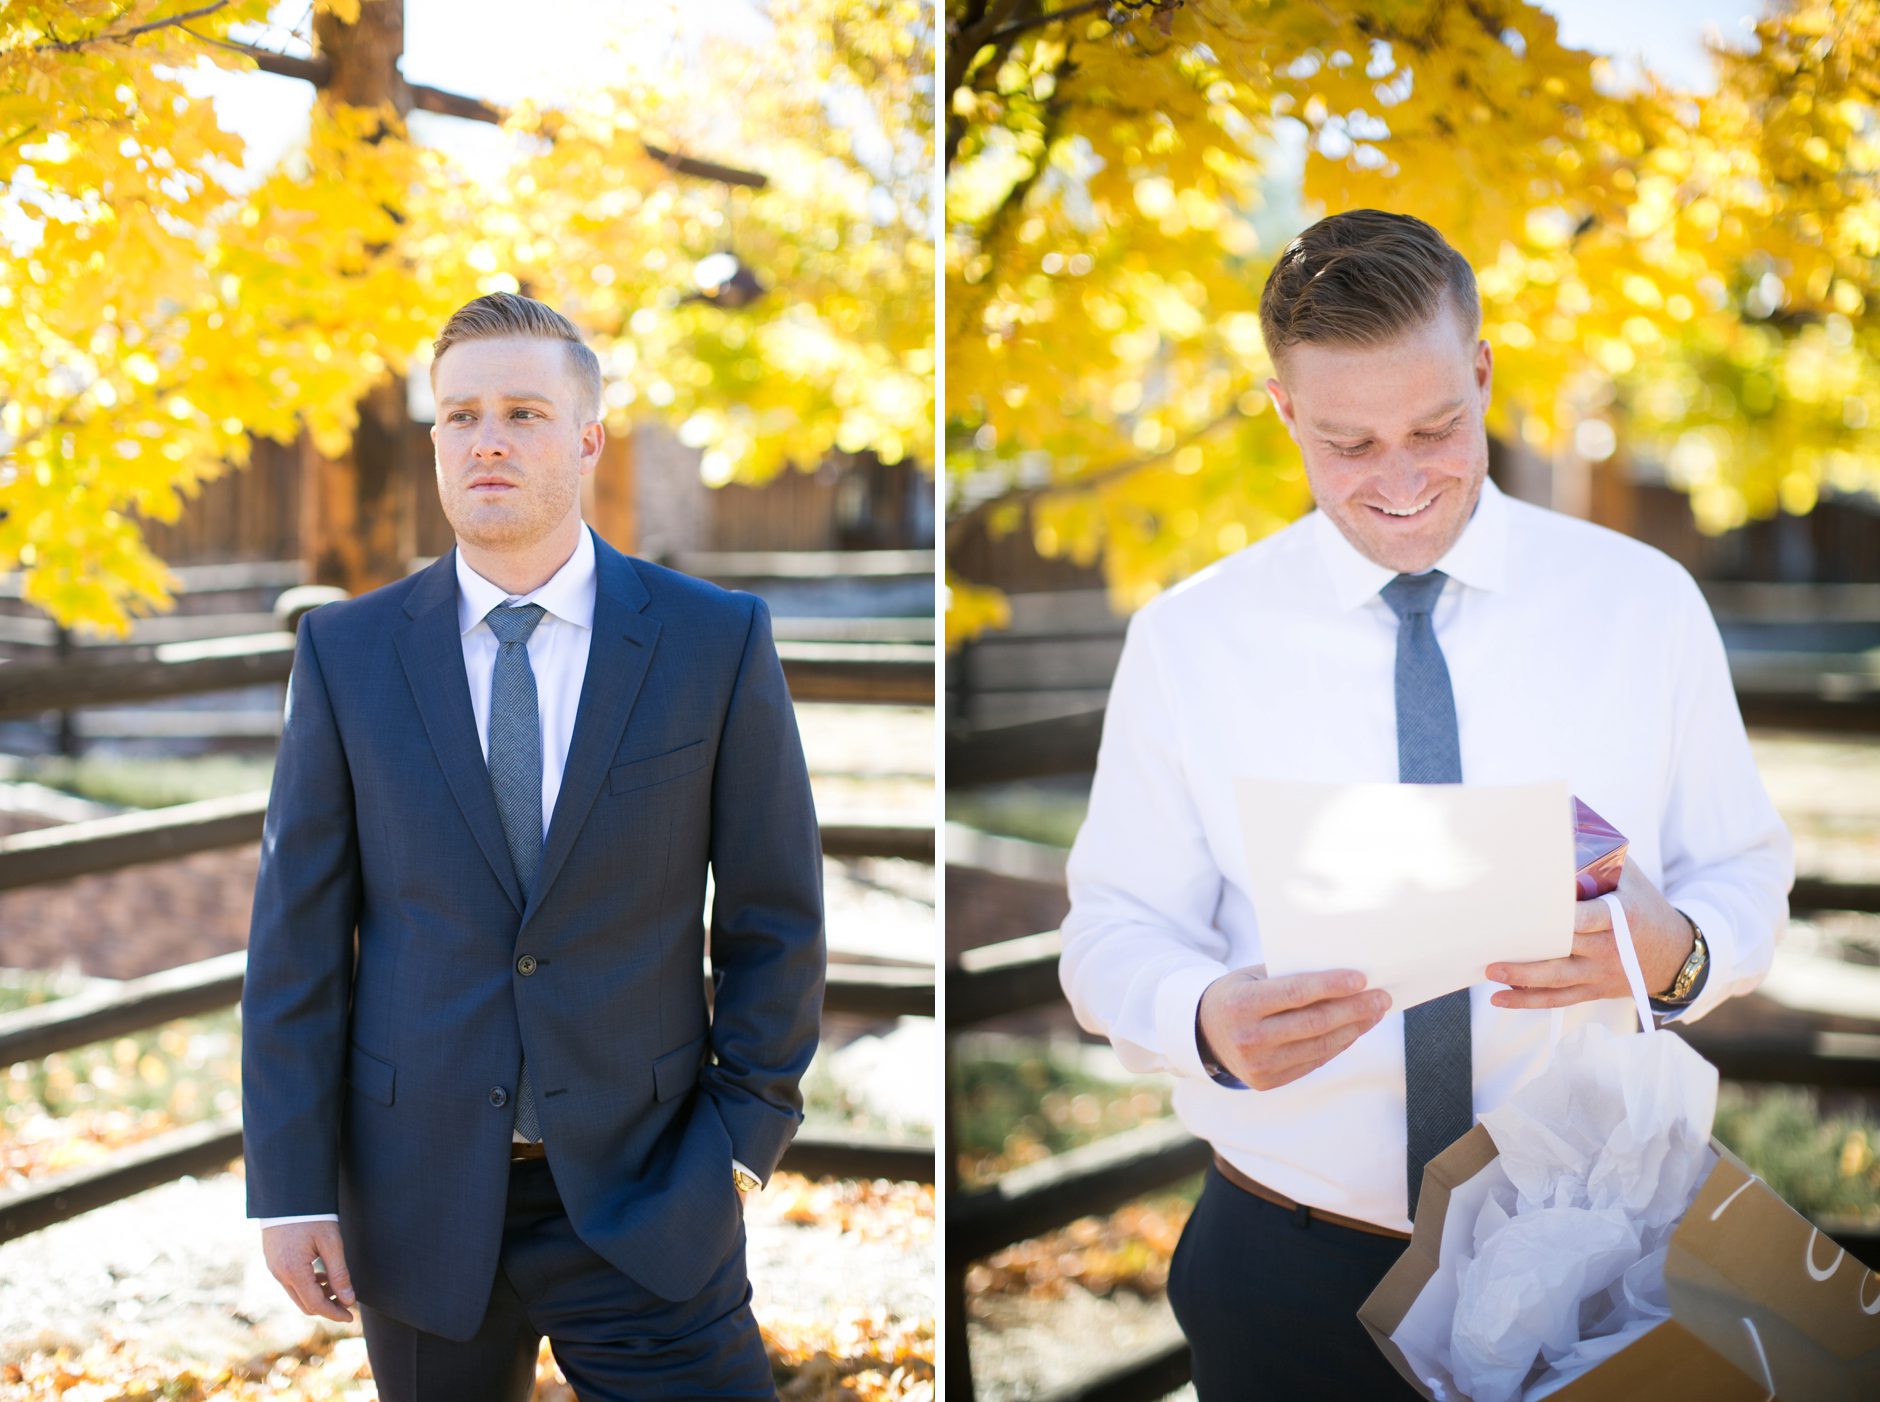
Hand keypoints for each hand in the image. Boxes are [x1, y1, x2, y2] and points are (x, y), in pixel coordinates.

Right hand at [261, 1220, 354, 1321]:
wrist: (288, 1196)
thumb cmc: (312, 1216)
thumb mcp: (331, 1243)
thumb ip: (339, 1273)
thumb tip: (349, 1300)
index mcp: (293, 1271)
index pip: (316, 1304)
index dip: (334, 1313)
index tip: (351, 1316)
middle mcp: (279, 1274)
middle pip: (305, 1304)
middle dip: (327, 1307)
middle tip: (347, 1303)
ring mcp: (274, 1269)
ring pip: (297, 1295)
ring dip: (318, 1296)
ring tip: (338, 1286)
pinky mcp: (273, 1262)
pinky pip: (291, 1283)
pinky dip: (308, 1285)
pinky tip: (323, 1275)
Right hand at [1197, 968, 1390, 1089]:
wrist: (1202, 1033)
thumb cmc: (1236, 994)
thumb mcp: (1252, 977)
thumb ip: (1289, 977)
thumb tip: (1343, 977)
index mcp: (1241, 1004)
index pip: (1295, 993)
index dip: (1331, 986)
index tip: (1362, 979)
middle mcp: (1249, 1038)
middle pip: (1314, 1023)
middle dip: (1354, 1009)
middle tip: (1381, 996)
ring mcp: (1259, 1065)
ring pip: (1320, 1046)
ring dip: (1354, 1029)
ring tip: (1375, 1012)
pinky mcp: (1268, 1082)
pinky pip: (1314, 1062)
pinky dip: (1338, 1045)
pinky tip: (1354, 1030)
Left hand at [1488, 862, 1692, 1009]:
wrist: (1675, 954)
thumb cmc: (1644, 906)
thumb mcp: (1630, 878)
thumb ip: (1599, 857)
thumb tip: (1561, 825)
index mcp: (1621, 918)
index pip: (1591, 917)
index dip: (1567, 917)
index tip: (1537, 909)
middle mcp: (1609, 949)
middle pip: (1565, 950)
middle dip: (1530, 948)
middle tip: (1493, 941)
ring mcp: (1600, 974)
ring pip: (1557, 980)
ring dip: (1521, 978)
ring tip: (1490, 970)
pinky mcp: (1593, 990)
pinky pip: (1559, 1000)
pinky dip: (1528, 1001)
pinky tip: (1499, 998)